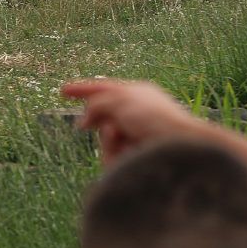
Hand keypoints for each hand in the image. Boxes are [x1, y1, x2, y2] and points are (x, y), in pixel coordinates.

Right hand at [60, 79, 204, 162]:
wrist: (183, 149)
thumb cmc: (155, 120)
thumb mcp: (120, 101)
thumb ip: (96, 104)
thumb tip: (83, 122)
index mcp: (139, 94)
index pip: (104, 89)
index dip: (82, 89)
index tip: (63, 92)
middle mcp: (139, 114)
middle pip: (103, 118)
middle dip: (99, 125)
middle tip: (95, 130)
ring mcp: (140, 136)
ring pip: (107, 140)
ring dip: (109, 143)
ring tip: (124, 145)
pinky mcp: (141, 157)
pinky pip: (115, 156)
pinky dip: (115, 156)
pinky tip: (128, 158)